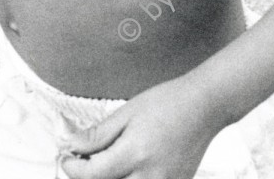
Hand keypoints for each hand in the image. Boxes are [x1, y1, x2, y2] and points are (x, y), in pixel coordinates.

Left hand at [60, 79, 220, 178]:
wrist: (205, 106)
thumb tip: (72, 145)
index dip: (72, 167)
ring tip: (110, 163)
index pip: (91, 175)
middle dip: (89, 177)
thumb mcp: (127, 112)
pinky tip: (129, 168)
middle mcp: (150, 176)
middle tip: (85, 162)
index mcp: (135, 153)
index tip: (68, 158)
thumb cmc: (170, 102)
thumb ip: (98, 135)